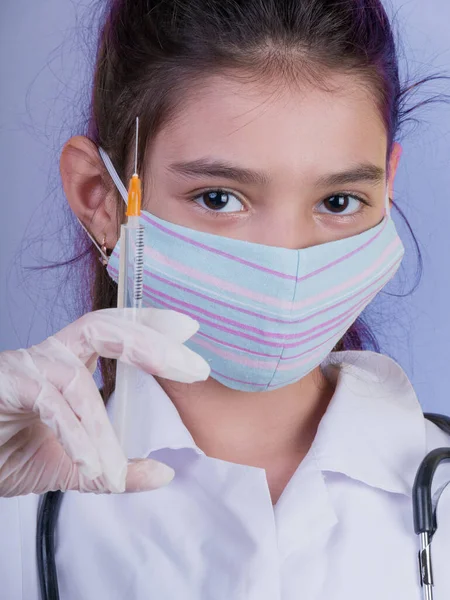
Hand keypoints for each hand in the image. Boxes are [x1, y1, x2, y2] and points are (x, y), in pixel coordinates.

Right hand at [0, 308, 209, 496]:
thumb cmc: (11, 452)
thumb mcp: (78, 465)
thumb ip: (117, 467)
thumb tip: (164, 472)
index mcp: (73, 361)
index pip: (118, 330)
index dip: (153, 324)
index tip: (190, 329)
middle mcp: (52, 354)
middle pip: (106, 327)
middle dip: (153, 343)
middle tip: (194, 367)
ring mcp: (27, 365)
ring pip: (75, 379)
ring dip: (100, 430)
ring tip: (114, 470)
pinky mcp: (7, 383)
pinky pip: (48, 403)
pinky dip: (72, 435)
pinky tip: (88, 463)